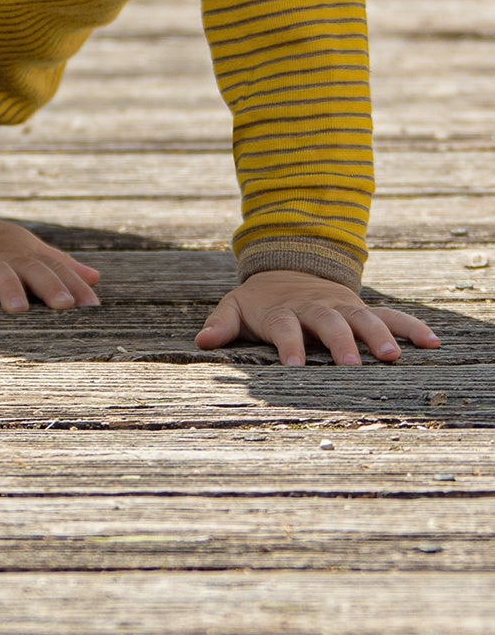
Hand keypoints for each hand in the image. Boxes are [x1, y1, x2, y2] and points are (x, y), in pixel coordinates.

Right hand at [0, 213, 100, 313]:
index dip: (75, 285)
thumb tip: (96, 277)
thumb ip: (59, 265)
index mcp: (25, 255)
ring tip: (18, 308)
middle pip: (31, 269)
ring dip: (8, 288)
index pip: (55, 269)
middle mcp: (4, 258)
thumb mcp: (26, 250)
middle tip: (64, 305)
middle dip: (49, 285)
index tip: (93, 306)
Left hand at [195, 269, 440, 365]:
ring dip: (380, 335)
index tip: (294, 368)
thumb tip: (202, 342)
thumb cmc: (261, 300)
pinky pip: (392, 315)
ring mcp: (343, 306)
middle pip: (329, 323)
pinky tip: (433, 342)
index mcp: (283, 310)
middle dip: (341, 343)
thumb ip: (221, 323)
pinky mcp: (363, 308)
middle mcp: (316, 307)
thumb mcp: (235, 306)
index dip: (288, 346)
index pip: (284, 328)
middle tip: (352, 366)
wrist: (290, 267)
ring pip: (364, 318)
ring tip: (394, 357)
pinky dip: (412, 326)